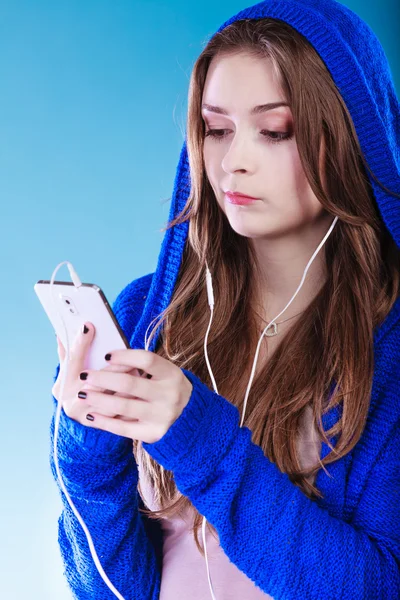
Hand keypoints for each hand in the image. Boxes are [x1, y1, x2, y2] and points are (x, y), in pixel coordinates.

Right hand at [52, 322, 143, 426]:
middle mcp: (73, 404)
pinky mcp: (106, 425)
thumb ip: (68, 353)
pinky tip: (142, 385)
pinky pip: (124, 411)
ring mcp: (89, 416)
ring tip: (139, 370)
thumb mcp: (69, 371)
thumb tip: (63, 331)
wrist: (82, 417)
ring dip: (128, 380)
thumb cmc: (75, 388)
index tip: (89, 326)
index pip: (72, 361)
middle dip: (115, 366)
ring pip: (114, 396)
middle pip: (97, 380)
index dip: (80, 343)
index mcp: (62, 388)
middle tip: (129, 355)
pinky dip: (134, 397)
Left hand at [57, 326, 193, 443]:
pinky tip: (91, 414)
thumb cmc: (167, 388)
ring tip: (82, 394)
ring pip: (123, 406)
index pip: (146, 360)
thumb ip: (141, 365)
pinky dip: (104, 421)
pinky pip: (123, 428)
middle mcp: (169, 395)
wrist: (190, 418)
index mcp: (172, 374)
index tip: (106, 355)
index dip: (124, 356)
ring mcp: (162, 416)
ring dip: (98, 399)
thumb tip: (107, 358)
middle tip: (84, 375)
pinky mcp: (153, 433)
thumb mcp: (164, 372)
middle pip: (130, 384)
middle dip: (102, 379)